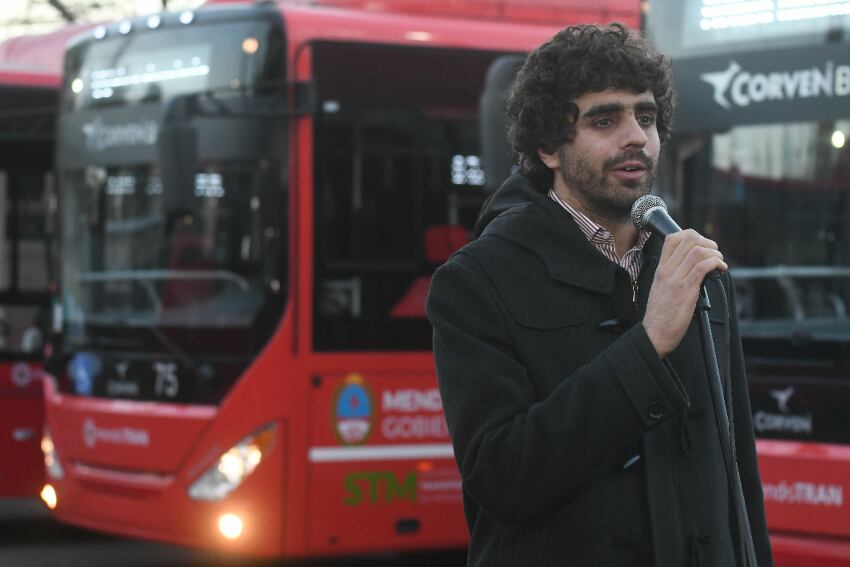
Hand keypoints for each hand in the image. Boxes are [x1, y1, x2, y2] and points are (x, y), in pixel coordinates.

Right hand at [642, 229, 726, 357]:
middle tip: (714, 253)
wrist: (654, 333)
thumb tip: (694, 270)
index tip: (701, 245)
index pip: (672, 238)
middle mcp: (667, 270)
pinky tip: (720, 270)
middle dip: (707, 242)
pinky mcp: (686, 289)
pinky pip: (704, 267)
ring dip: (715, 253)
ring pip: (698, 251)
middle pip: (688, 239)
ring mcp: (676, 279)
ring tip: (720, 262)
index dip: (691, 235)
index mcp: (660, 269)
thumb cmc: (660, 316)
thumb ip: (673, 277)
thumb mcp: (661, 289)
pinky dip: (717, 264)